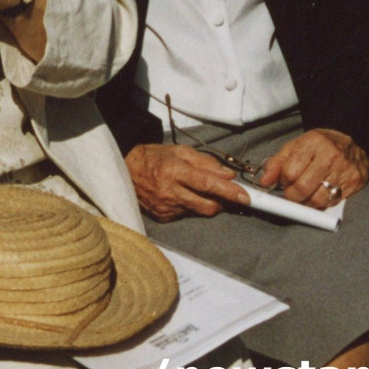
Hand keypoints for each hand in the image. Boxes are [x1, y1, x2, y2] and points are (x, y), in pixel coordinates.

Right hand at [126, 143, 250, 221]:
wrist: (123, 171)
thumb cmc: (152, 158)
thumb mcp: (178, 151)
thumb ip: (205, 162)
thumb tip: (228, 174)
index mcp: (173, 171)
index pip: (207, 183)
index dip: (228, 191)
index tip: (245, 197)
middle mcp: (169, 191)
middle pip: (207, 205)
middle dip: (223, 202)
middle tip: (228, 193)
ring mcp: (165, 207)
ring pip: (199, 211)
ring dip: (207, 203)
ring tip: (199, 190)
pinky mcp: (163, 217)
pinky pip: (187, 215)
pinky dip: (191, 206)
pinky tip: (183, 196)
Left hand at [258, 128, 368, 208]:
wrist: (353, 140)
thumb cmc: (320, 144)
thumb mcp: (296, 146)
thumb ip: (277, 163)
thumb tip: (264, 182)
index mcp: (313, 143)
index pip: (290, 171)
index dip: (282, 182)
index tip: (283, 183)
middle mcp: (330, 155)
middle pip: (303, 188)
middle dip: (292, 196)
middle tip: (291, 194)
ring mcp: (344, 170)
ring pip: (318, 199)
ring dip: (306, 203)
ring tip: (303, 196)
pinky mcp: (354, 182)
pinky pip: (332, 202)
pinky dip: (321, 204)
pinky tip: (318, 195)